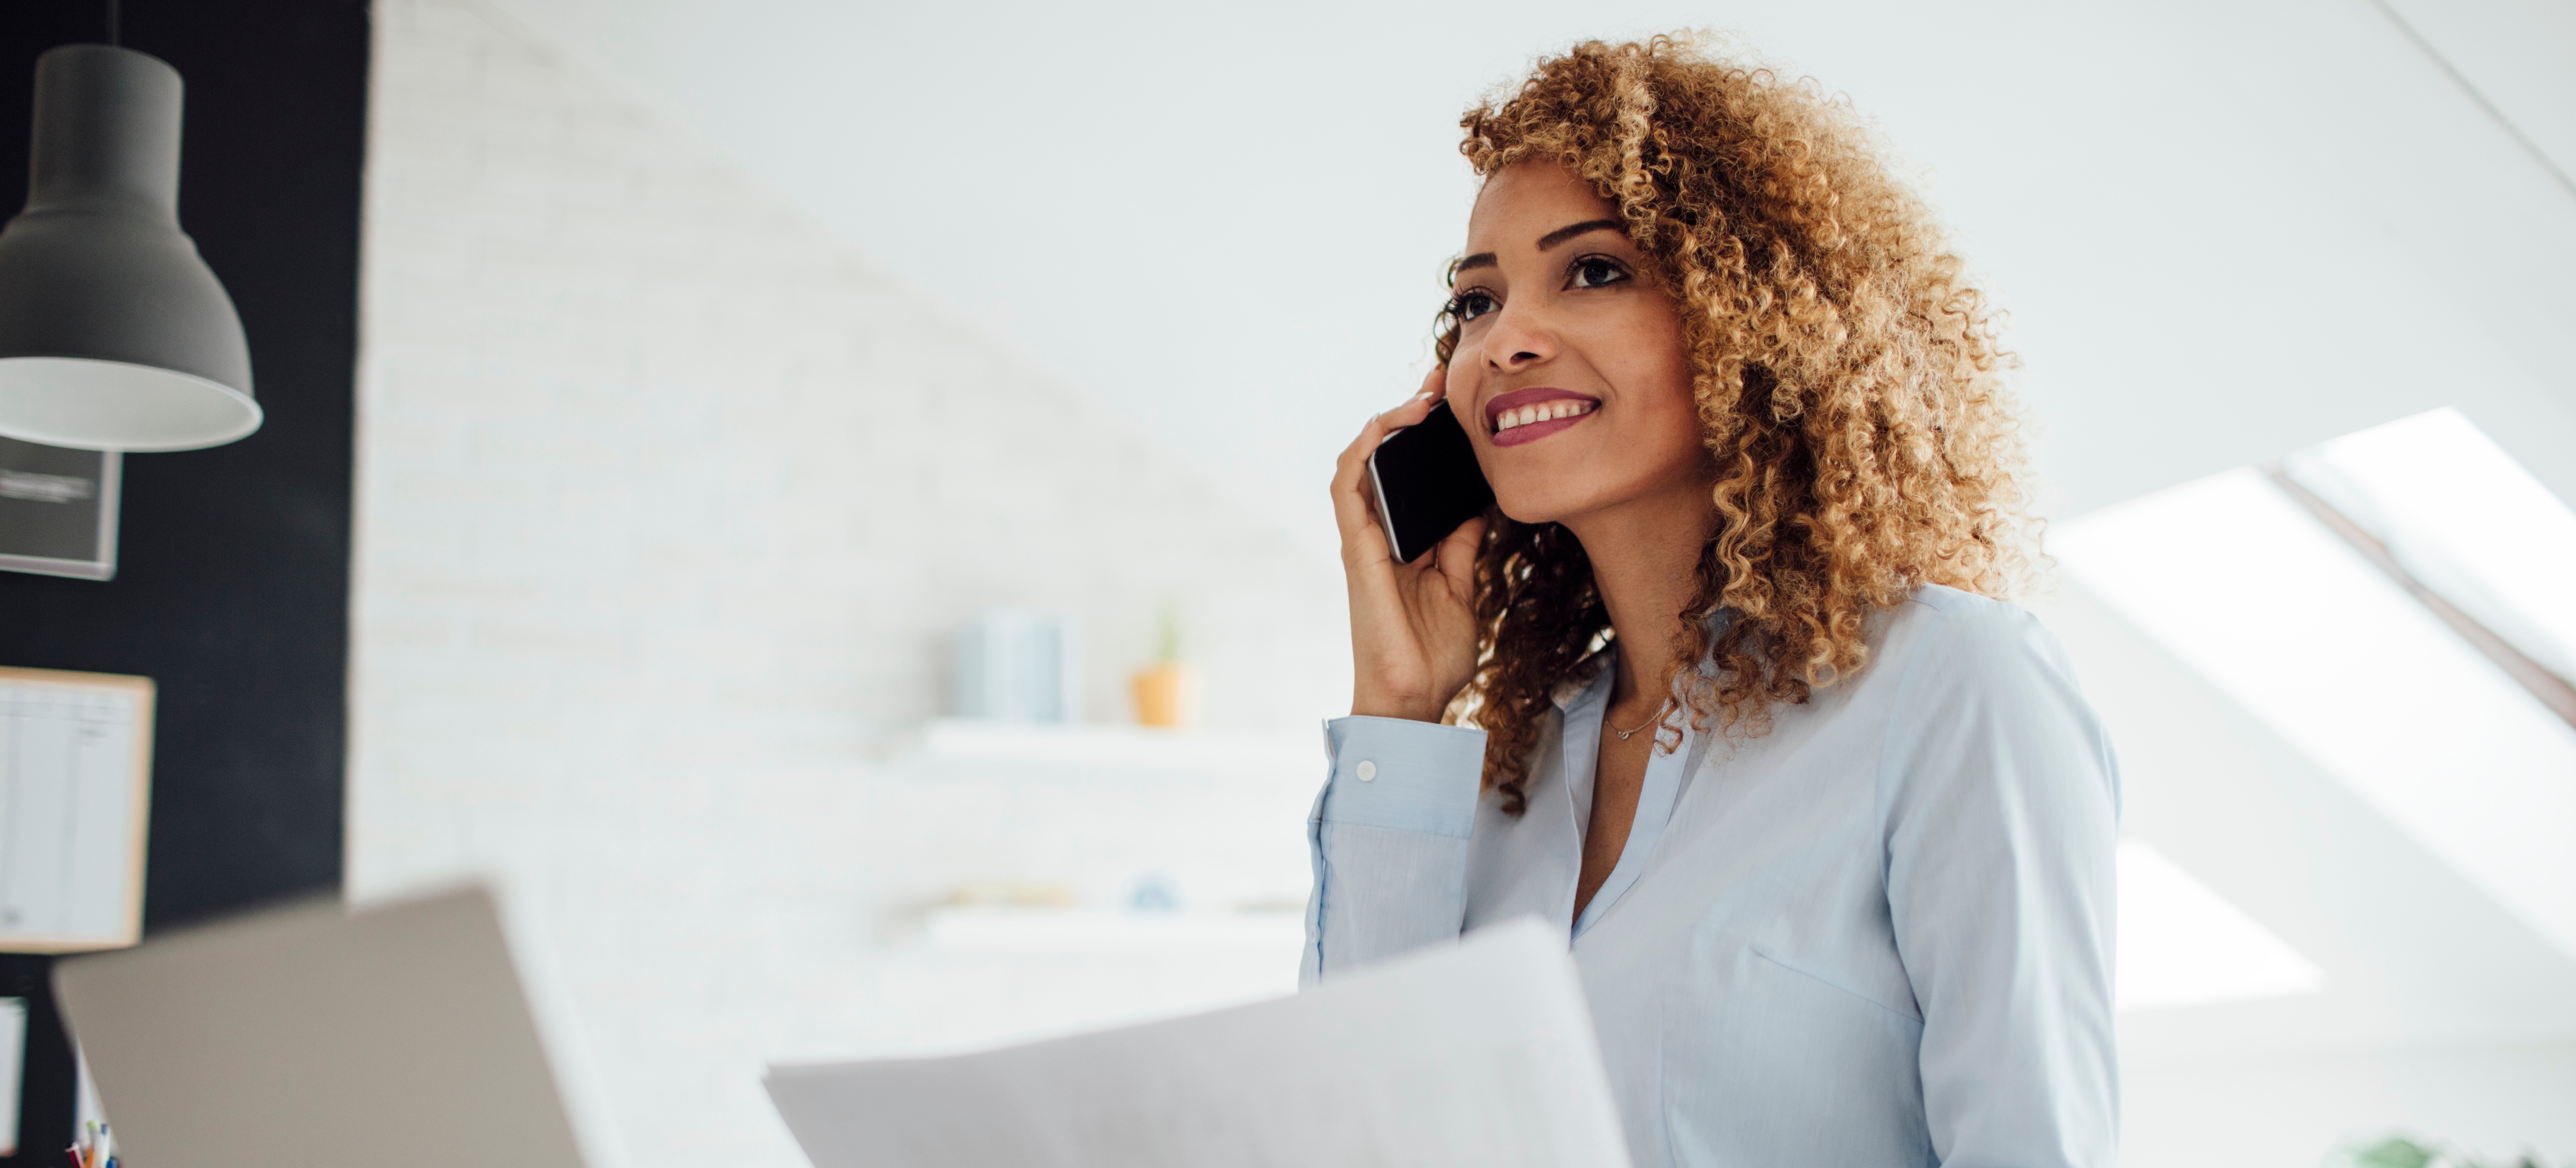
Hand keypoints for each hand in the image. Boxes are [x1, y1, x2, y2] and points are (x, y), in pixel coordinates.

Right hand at [1332, 364, 1489, 721]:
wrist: (1414, 698)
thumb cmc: (1433, 653)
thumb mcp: (1461, 585)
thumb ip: (1461, 542)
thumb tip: (1479, 501)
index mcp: (1403, 542)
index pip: (1409, 475)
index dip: (1427, 437)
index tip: (1457, 402)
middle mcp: (1378, 536)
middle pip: (1384, 459)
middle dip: (1408, 414)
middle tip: (1441, 379)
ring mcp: (1363, 541)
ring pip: (1359, 463)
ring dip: (1385, 423)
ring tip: (1420, 397)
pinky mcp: (1355, 549)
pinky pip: (1347, 489)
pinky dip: (1362, 452)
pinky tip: (1385, 426)